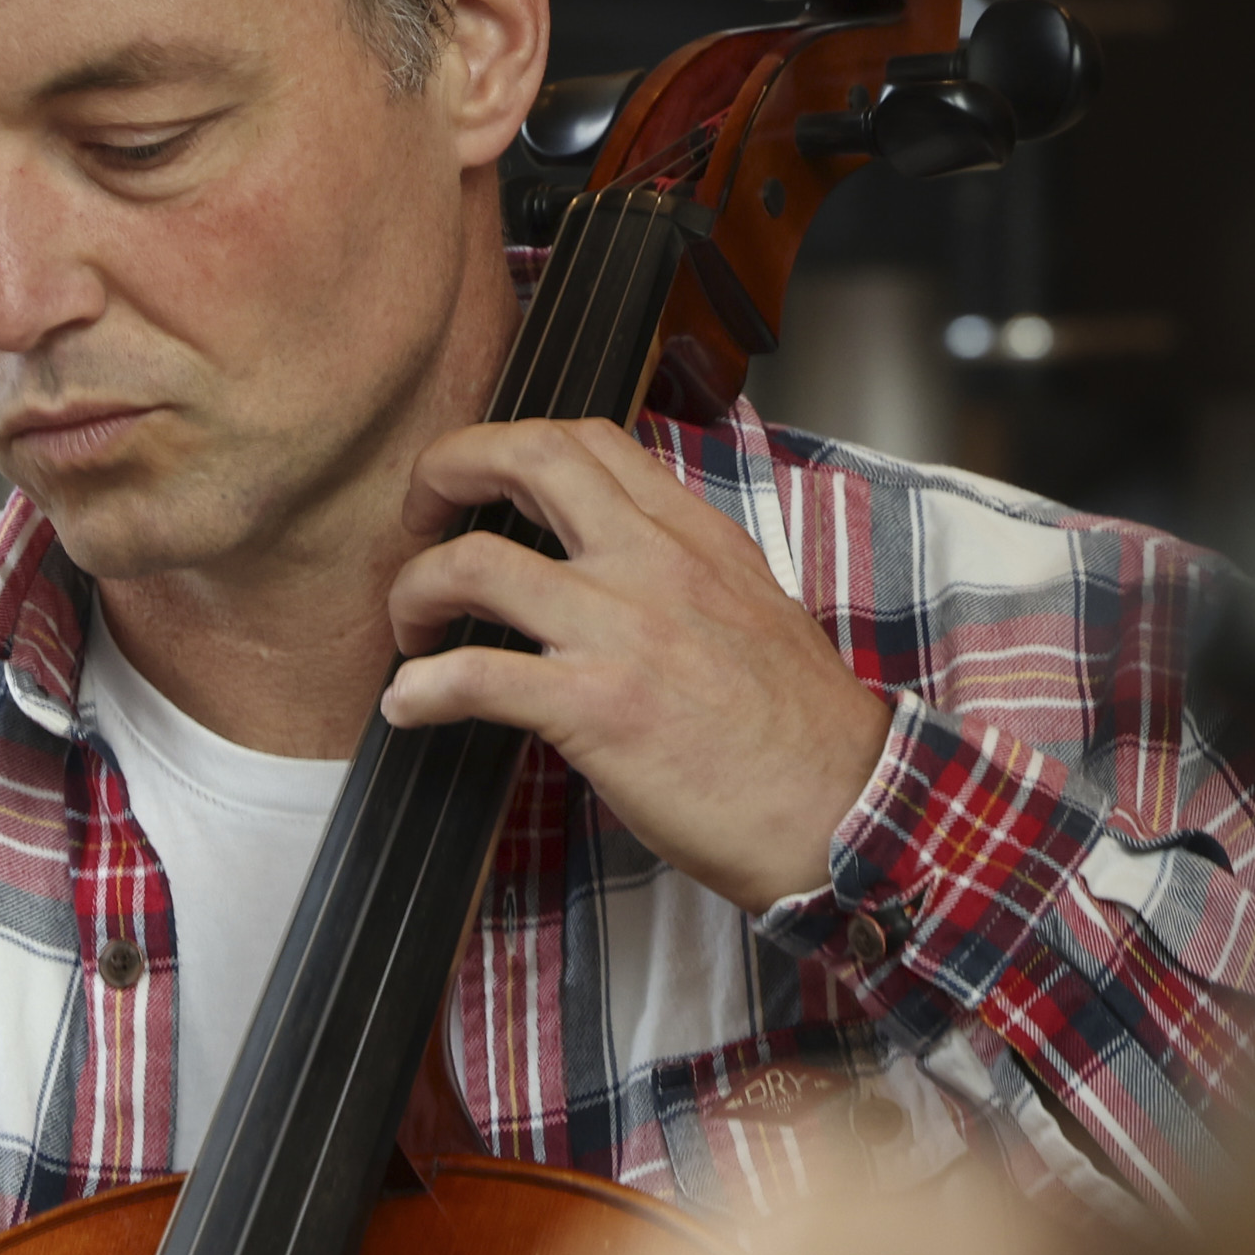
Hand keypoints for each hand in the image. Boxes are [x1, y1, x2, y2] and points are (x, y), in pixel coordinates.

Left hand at [380, 417, 890, 909]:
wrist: (845, 812)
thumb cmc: (804, 735)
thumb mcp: (755, 612)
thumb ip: (685, 576)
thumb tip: (618, 568)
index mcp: (695, 539)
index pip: (592, 442)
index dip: (514, 446)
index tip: (481, 484)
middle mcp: (655, 565)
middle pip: (528, 457)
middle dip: (447, 470)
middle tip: (418, 516)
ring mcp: (624, 631)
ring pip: (477, 563)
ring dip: (416, 590)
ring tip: (410, 630)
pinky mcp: (598, 707)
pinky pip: (475, 678)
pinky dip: (420, 691)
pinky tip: (409, 707)